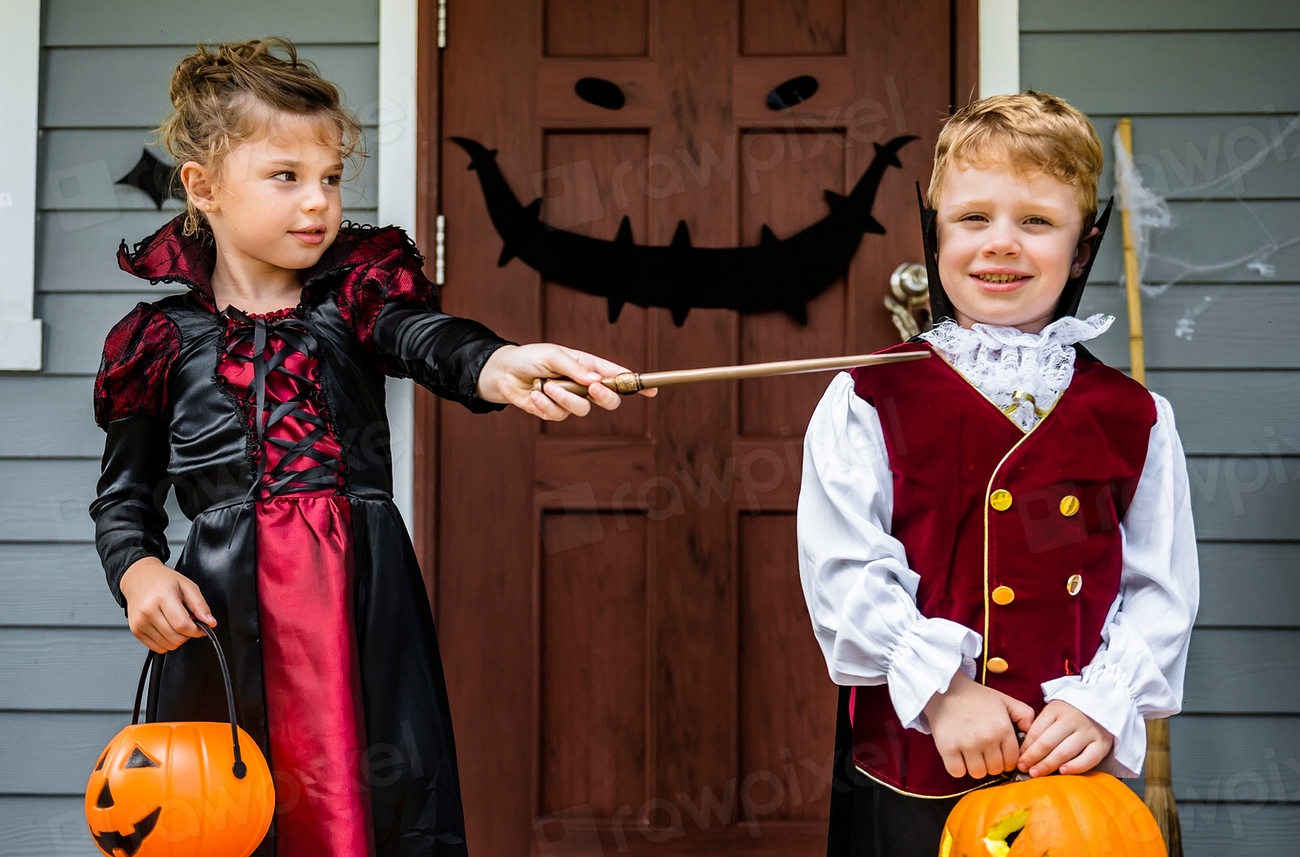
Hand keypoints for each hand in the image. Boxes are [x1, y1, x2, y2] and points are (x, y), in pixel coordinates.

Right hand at [119, 557, 214, 652]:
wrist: (139, 578)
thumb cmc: (163, 581)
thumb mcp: (187, 586)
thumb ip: (200, 605)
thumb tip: (210, 622)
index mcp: (162, 597)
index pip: (182, 625)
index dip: (197, 630)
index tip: (201, 626)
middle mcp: (148, 611)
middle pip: (176, 638)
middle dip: (188, 634)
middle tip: (187, 621)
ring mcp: (140, 623)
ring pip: (168, 646)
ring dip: (177, 638)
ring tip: (176, 622)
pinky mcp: (136, 631)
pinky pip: (157, 648)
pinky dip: (167, 642)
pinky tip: (167, 628)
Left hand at [476, 343, 654, 419]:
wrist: (503, 372)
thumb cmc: (530, 357)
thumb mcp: (553, 355)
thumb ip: (575, 368)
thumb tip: (596, 380)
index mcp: (588, 367)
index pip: (618, 375)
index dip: (635, 384)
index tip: (652, 390)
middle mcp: (583, 385)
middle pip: (609, 400)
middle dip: (604, 396)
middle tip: (593, 388)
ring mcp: (570, 400)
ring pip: (582, 410)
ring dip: (564, 398)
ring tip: (546, 385)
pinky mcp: (554, 412)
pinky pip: (559, 415)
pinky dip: (545, 404)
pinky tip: (534, 393)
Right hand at [923, 670, 1035, 779]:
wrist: (945, 689)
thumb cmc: (976, 697)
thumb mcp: (1005, 700)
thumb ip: (1025, 714)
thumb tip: (1030, 732)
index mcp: (1003, 728)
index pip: (1012, 760)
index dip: (1007, 760)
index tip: (999, 755)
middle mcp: (987, 738)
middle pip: (996, 769)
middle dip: (992, 764)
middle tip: (984, 754)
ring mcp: (967, 744)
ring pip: (978, 773)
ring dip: (975, 767)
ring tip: (971, 755)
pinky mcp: (948, 748)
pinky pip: (957, 772)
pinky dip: (958, 768)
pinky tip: (958, 757)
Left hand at [1017, 699, 1112, 776]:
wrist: (1104, 704)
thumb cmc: (1073, 711)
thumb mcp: (1055, 711)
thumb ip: (1042, 725)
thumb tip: (1025, 749)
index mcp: (1056, 709)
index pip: (1036, 731)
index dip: (1025, 747)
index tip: (1018, 758)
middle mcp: (1072, 719)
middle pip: (1048, 742)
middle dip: (1033, 758)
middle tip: (1023, 768)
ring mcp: (1088, 732)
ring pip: (1064, 752)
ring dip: (1048, 765)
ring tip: (1036, 773)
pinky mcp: (1102, 744)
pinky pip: (1088, 759)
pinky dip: (1075, 766)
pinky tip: (1063, 771)